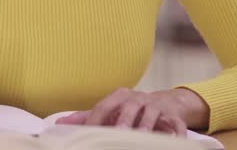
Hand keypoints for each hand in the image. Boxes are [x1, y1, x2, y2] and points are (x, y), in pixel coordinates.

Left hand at [55, 88, 208, 135]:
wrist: (167, 103)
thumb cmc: (131, 109)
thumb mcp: (110, 110)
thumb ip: (87, 117)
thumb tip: (59, 124)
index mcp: (121, 96)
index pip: (105, 106)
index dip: (96, 118)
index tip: (89, 131)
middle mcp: (139, 98)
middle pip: (130, 106)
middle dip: (124, 118)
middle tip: (119, 131)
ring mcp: (157, 106)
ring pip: (152, 113)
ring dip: (147, 124)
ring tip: (142, 135)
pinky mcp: (174, 117)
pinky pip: (176, 124)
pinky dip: (176, 132)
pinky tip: (172, 141)